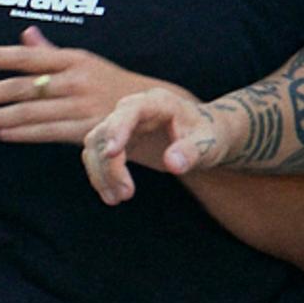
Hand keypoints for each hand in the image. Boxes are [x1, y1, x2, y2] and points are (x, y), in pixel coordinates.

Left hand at [0, 34, 161, 146]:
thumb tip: (24, 34)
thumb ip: (51, 52)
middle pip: (25, 87)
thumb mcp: (85, 63)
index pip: (30, 57)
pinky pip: (48, 133)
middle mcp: (76, 81)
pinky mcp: (87, 131)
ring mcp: (82, 106)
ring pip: (31, 112)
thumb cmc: (111, 85)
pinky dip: (23, 133)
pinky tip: (0, 133)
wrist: (156, 110)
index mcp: (74, 59)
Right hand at [79, 79, 224, 203]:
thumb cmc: (209, 136)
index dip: (118, 130)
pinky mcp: (117, 140)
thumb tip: (173, 164)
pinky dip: (100, 177)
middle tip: (125, 195)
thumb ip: (191, 151)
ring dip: (101, 174)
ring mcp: (121, 124)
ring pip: (94, 145)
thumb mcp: (208, 144)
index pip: (130, 111)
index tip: (112, 154)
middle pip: (106, 132)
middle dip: (110, 165)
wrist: (206, 136)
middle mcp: (134, 109)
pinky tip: (111, 196)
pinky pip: (96, 156)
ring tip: (117, 200)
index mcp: (158, 102)